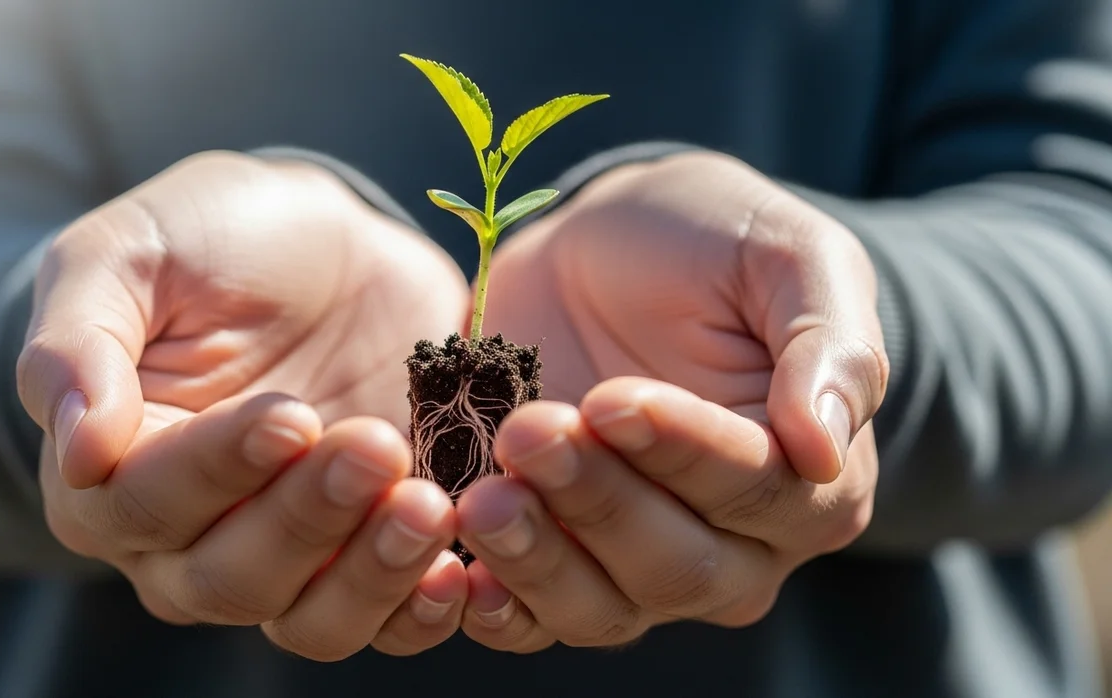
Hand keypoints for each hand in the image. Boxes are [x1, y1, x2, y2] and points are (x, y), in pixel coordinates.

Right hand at [16, 152, 470, 659]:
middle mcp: (188, 540)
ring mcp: (288, 555)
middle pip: (231, 578)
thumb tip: (77, 447)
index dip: (219, 471)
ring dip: (371, 575)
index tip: (291, 415)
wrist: (326, 246)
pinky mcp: (368, 552)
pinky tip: (462, 572)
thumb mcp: (129, 252)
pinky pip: (387, 622)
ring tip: (429, 505)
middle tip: (374, 447)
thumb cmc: (211, 238)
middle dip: (308, 520)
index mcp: (111, 471)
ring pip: (310, 620)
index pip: (145, 504)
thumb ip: (78, 341)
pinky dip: (422, 610)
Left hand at [456, 151, 888, 649]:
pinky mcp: (558, 560)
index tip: (613, 400)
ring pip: (602, 608)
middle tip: (529, 433)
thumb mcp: (789, 253)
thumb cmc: (711, 241)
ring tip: (482, 497)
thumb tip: (824, 448)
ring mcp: (640, 566)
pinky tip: (457, 572)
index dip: (684, 455)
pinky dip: (496, 608)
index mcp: (811, 479)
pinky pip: (532, 621)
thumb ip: (829, 342)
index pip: (758, 492)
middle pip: (678, 565)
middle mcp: (737, 547)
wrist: (605, 245)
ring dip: (537, 560)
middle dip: (599, 503)